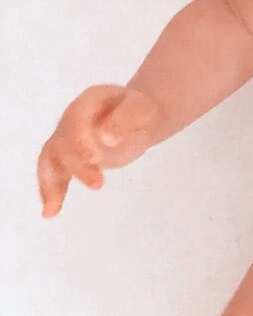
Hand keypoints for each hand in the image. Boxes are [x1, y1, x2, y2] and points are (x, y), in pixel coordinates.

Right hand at [37, 84, 161, 217]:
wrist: (137, 117)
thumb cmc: (139, 111)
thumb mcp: (141, 109)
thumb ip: (126, 119)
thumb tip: (107, 139)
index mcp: (88, 101)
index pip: (77, 119)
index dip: (81, 139)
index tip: (95, 159)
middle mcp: (71, 119)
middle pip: (63, 142)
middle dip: (77, 166)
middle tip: (98, 185)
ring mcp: (67, 138)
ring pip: (51, 159)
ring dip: (51, 184)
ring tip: (53, 209)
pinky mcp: (70, 157)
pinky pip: (54, 173)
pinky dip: (51, 192)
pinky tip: (49, 213)